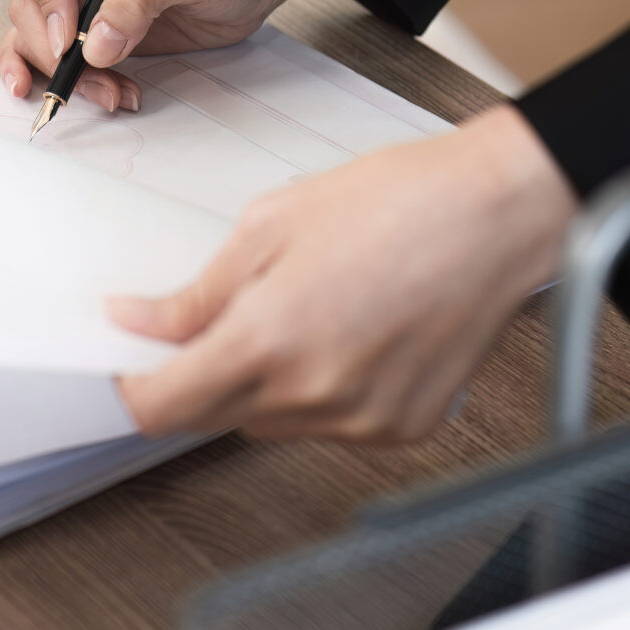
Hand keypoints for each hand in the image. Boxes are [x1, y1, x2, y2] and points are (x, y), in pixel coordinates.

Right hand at [0, 0, 310, 110]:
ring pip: (36, 39)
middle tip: (96, 73)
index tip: (72, 32)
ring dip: (67, 75)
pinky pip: (60, 60)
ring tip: (112, 93)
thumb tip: (95, 44)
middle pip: (25, 4)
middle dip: (55, 49)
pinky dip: (77, 84)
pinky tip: (104, 95)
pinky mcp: (91, 30)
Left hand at [112, 105, 575, 441]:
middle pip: (214, 419)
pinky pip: (332, 423)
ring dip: (265, 383)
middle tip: (224, 318)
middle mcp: (315, 396)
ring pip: (273, 423)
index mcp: (269, 342)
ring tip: (309, 310)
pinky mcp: (403, 428)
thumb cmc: (399, 202)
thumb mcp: (271, 226)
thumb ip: (197, 293)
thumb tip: (139, 323)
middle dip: (201, 376)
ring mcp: (363, 420)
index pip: (163, 409)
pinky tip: (353, 332)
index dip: (134, 391)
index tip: (129, 367)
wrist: (500, 215)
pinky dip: (324, 389)